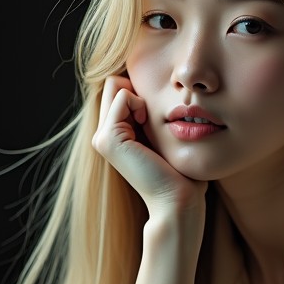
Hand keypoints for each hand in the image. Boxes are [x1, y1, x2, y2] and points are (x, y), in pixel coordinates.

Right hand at [91, 75, 205, 217]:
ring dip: (140, 97)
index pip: (119, 88)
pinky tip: (146, 123)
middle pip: (114, 83)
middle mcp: (103, 135)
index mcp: (115, 135)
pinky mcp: (108, 138)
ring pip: (116, 85)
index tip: (157, 116)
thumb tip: (153, 88)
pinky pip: (122, 96)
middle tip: (152, 118)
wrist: (177, 200)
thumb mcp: (164, 135)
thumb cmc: (181, 173)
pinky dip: (139, 102)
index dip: (142, 91)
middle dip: (139, 90)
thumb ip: (152, 114)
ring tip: (149, 123)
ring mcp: (102, 137)